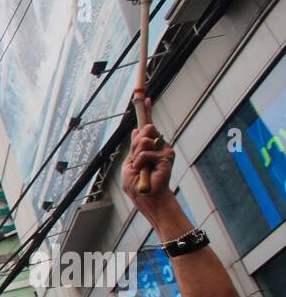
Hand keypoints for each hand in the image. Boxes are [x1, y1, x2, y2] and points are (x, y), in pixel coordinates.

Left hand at [122, 97, 175, 216]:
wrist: (145, 196)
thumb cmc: (136, 184)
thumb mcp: (130, 163)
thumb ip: (134, 147)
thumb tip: (137, 130)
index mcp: (148, 147)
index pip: (148, 127)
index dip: (146, 112)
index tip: (146, 99)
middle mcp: (158, 145)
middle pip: (143, 131)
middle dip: (135, 145)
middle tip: (136, 162)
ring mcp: (164, 150)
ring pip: (144, 140)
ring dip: (136, 156)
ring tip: (140, 168)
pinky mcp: (167, 156)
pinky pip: (145, 152)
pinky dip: (140, 162)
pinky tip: (145, 170)